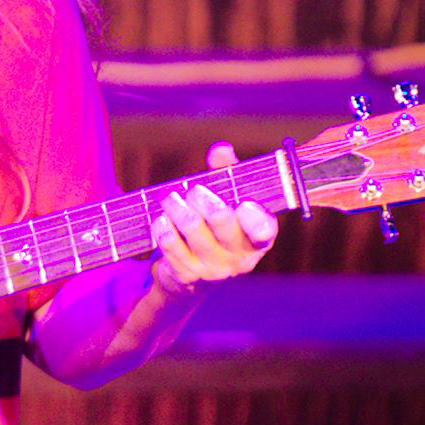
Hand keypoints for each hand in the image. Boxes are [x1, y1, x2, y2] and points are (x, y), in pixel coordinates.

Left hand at [150, 141, 277, 299]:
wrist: (189, 276)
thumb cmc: (213, 230)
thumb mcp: (225, 201)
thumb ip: (226, 173)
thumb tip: (221, 149)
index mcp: (257, 238)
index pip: (264, 230)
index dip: (254, 217)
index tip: (243, 204)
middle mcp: (239, 257)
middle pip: (221, 219)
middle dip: (203, 198)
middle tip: (194, 190)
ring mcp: (213, 269)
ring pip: (192, 227)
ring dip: (176, 206)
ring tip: (170, 198)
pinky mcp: (187, 276)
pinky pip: (170, 244)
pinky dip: (163, 227)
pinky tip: (160, 219)